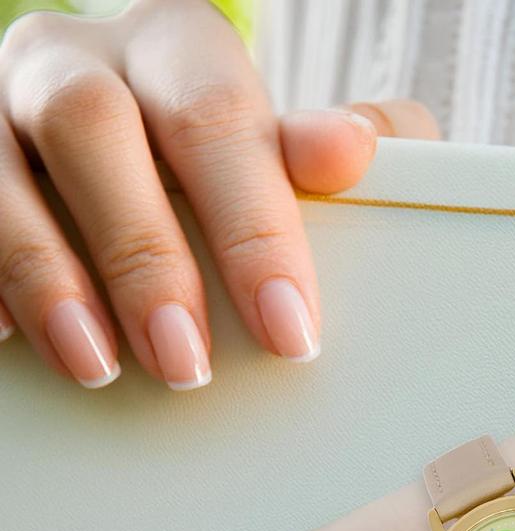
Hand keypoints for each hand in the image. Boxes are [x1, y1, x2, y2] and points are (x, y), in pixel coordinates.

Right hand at [0, 0, 438, 388]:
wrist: (128, 138)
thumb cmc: (220, 157)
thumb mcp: (281, 145)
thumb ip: (327, 147)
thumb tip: (349, 149)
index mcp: (179, 49)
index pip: (217, 119)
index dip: (254, 230)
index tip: (290, 331)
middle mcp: (79, 61)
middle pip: (94, 127)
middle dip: (143, 257)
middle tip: (186, 363)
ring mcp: (2, 106)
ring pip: (0, 169)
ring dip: (46, 276)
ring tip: (97, 364)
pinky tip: (8, 336)